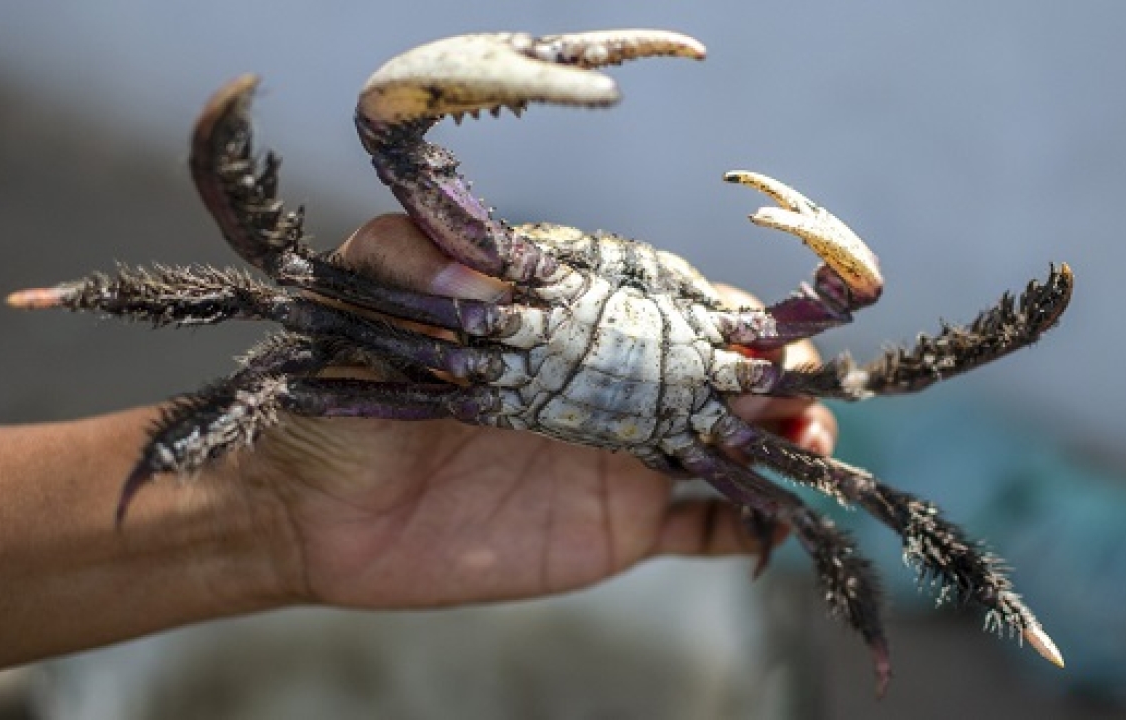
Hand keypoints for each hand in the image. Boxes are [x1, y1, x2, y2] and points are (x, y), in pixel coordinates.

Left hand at [246, 215, 837, 608]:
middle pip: (713, 373)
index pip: (664, 302)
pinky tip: (775, 519)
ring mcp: (615, 457)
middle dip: (771, 372)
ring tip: (810, 440)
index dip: (720, 311)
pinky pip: (697, 528)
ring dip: (777, 438)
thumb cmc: (340, 395)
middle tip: (803, 384)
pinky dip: (744, 524)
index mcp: (567, 324)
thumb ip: (414, 259)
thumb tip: (486, 274)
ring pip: (722, 444)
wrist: (314, 511)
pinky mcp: (612, 527)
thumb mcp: (365, 301)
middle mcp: (605, 384)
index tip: (757, 321)